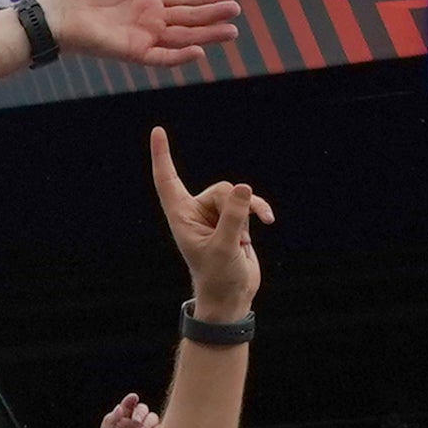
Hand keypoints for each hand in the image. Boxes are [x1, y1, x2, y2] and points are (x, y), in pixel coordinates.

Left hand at [35, 0, 239, 68]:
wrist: (56, 12)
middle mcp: (149, 18)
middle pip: (189, 17)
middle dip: (213, 15)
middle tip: (238, 13)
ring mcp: (143, 36)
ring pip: (182, 37)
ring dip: (206, 35)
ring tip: (231, 33)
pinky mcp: (132, 51)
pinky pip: (160, 57)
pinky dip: (179, 57)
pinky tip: (199, 52)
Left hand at [145, 126, 266, 320]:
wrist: (231, 296)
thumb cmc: (219, 277)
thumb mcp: (226, 248)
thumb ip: (234, 217)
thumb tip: (242, 187)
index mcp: (181, 216)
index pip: (167, 180)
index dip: (162, 155)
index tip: (158, 130)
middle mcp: (195, 212)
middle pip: (220, 189)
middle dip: (236, 207)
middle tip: (238, 237)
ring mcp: (215, 215)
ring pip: (237, 195)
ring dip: (248, 213)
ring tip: (246, 241)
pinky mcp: (233, 221)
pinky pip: (248, 203)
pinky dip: (258, 211)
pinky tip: (269, 221)